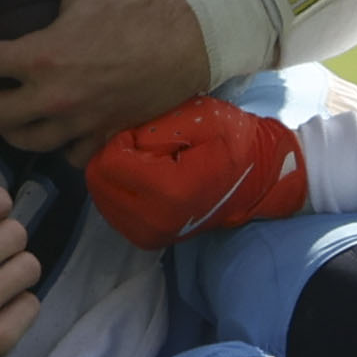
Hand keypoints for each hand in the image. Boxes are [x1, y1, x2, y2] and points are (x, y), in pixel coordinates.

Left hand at [0, 0, 212, 152]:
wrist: (192, 44)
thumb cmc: (137, 6)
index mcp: (40, 57)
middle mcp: (51, 99)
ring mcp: (77, 124)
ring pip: (24, 141)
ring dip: (7, 127)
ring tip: (6, 109)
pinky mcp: (102, 137)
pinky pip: (66, 155)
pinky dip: (54, 144)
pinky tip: (53, 126)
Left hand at [86, 98, 306, 250]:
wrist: (258, 180)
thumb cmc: (233, 141)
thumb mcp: (197, 118)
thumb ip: (153, 127)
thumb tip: (116, 137)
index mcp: (169, 192)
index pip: (108, 162)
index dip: (121, 138)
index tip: (145, 132)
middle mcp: (155, 222)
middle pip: (98, 181)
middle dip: (114, 156)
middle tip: (143, 146)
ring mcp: (150, 235)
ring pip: (100, 195)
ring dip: (116, 173)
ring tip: (146, 162)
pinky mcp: (147, 238)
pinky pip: (111, 208)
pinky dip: (120, 189)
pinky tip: (145, 178)